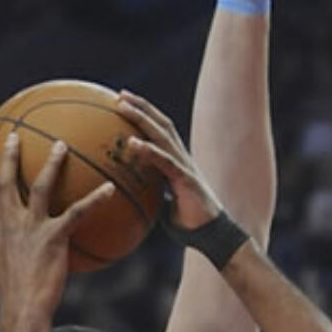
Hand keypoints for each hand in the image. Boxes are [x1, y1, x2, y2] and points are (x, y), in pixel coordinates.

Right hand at [0, 133, 114, 331]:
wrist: (23, 310)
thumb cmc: (11, 296)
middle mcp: (11, 224)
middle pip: (8, 182)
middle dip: (9, 156)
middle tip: (14, 135)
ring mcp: (32, 228)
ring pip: (41, 187)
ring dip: (51, 163)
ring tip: (62, 145)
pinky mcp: (53, 237)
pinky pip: (77, 213)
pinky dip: (95, 199)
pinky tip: (109, 188)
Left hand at [116, 92, 222, 233]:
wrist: (212, 235)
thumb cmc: (188, 223)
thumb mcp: (163, 206)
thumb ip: (150, 196)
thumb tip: (129, 198)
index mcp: (175, 161)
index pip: (159, 131)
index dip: (144, 116)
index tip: (124, 104)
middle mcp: (180, 157)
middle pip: (160, 124)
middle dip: (141, 107)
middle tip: (119, 95)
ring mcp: (184, 165)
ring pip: (161, 134)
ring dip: (141, 118)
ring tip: (122, 107)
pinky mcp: (186, 179)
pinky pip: (164, 161)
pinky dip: (148, 150)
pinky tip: (132, 144)